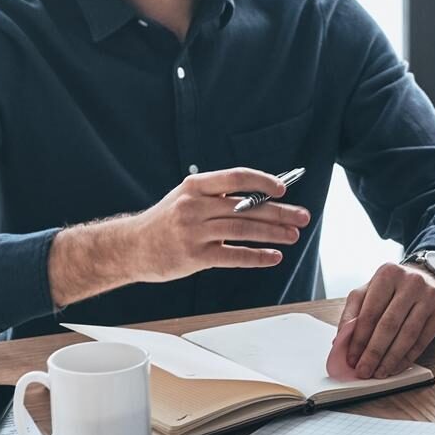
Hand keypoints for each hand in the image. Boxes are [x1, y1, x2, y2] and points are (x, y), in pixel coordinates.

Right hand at [128, 170, 309, 281]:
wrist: (132, 247)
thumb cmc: (167, 221)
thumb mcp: (187, 197)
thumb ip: (220, 196)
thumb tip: (264, 196)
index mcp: (196, 185)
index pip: (236, 177)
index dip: (263, 181)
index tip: (283, 189)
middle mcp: (194, 206)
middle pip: (246, 206)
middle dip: (279, 212)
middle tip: (302, 217)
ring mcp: (194, 231)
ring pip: (243, 229)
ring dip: (273, 234)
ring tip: (293, 236)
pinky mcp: (194, 256)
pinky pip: (233, 256)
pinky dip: (256, 256)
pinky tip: (273, 257)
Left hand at [325, 261, 434, 380]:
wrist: (430, 277)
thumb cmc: (394, 287)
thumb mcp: (370, 290)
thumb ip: (353, 312)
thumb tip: (341, 341)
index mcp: (387, 274)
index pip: (370, 312)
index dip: (358, 339)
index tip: (351, 358)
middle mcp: (411, 282)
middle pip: (388, 325)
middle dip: (373, 353)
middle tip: (363, 370)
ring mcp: (429, 297)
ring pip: (407, 336)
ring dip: (390, 359)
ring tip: (379, 373)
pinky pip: (422, 341)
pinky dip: (407, 358)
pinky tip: (395, 367)